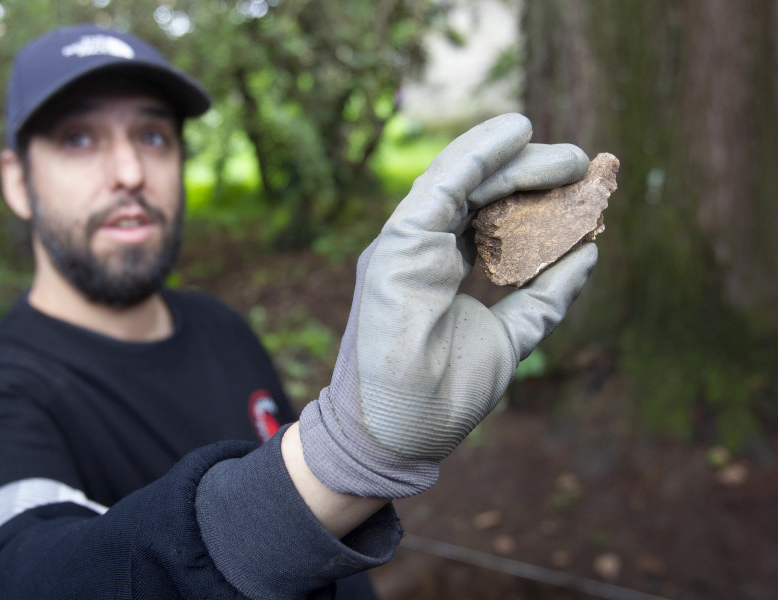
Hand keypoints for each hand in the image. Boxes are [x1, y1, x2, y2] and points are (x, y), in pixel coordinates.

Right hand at [299, 113, 597, 497]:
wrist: (402, 432)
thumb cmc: (444, 394)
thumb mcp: (511, 335)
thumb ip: (544, 296)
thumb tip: (590, 255)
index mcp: (441, 265)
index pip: (488, 216)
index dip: (533, 198)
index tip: (580, 191)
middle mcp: (422, 246)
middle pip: (479, 191)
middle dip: (531, 172)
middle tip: (583, 166)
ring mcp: (407, 242)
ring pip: (462, 178)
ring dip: (516, 158)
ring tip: (570, 158)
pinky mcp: (399, 241)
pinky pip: (444, 184)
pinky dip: (479, 153)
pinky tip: (516, 133)